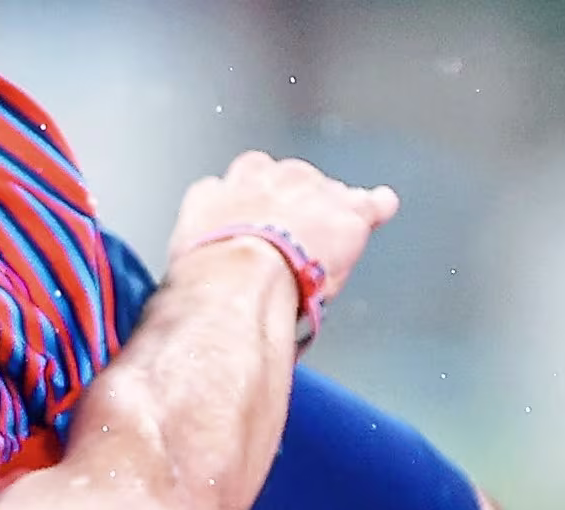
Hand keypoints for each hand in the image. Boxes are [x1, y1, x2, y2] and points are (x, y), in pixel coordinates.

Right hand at [165, 151, 399, 299]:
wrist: (240, 278)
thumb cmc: (207, 278)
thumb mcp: (184, 253)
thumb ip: (195, 246)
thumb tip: (188, 275)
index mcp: (224, 190)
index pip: (242, 180)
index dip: (251, 202)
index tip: (253, 219)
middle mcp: (269, 180)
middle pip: (288, 177)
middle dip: (293, 200)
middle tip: (291, 233)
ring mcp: (310, 193)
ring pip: (325, 189)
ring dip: (327, 207)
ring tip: (328, 231)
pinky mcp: (345, 215)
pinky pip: (368, 202)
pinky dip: (376, 206)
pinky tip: (381, 206)